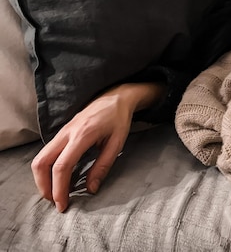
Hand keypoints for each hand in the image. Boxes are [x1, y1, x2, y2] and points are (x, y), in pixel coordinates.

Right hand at [31, 82, 164, 212]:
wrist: (116, 97)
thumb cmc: (118, 119)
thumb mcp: (117, 143)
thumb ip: (103, 166)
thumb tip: (91, 189)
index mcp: (82, 135)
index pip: (62, 166)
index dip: (59, 188)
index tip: (62, 204)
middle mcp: (67, 133)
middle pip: (42, 162)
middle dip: (44, 186)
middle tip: (56, 201)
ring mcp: (62, 131)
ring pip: (40, 157)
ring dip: (42, 178)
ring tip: (55, 192)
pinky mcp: (62, 132)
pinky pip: (47, 152)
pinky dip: (46, 168)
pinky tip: (58, 177)